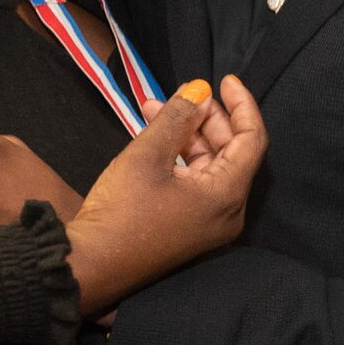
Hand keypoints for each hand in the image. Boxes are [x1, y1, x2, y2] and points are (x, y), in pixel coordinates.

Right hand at [64, 77, 266, 317]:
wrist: (91, 265)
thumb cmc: (121, 209)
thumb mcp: (147, 155)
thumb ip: (177, 118)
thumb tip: (199, 90)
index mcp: (227, 195)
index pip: (252, 140)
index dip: (243, 105)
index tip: (226, 80)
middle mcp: (228, 211)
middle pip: (232, 151)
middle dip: (207, 117)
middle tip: (183, 93)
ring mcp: (209, 222)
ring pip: (210, 164)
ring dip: (186, 133)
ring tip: (155, 106)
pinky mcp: (190, 226)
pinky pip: (195, 182)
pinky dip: (179, 156)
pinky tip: (154, 132)